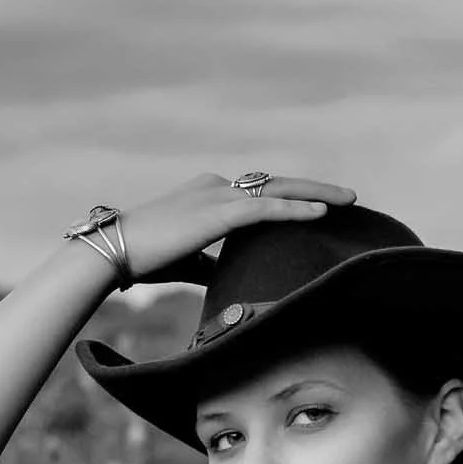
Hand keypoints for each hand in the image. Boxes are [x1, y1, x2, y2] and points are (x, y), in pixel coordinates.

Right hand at [111, 173, 355, 289]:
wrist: (113, 250)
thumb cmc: (142, 258)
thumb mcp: (185, 260)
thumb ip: (209, 264)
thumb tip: (225, 278)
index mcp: (210, 194)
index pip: (260, 193)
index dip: (291, 200)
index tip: (320, 208)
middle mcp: (217, 187)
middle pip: (276, 184)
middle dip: (314, 190)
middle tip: (349, 198)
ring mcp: (217, 195)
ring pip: (278, 190)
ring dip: (316, 195)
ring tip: (349, 201)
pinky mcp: (217, 211)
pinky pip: (266, 208)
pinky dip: (295, 209)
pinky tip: (322, 214)